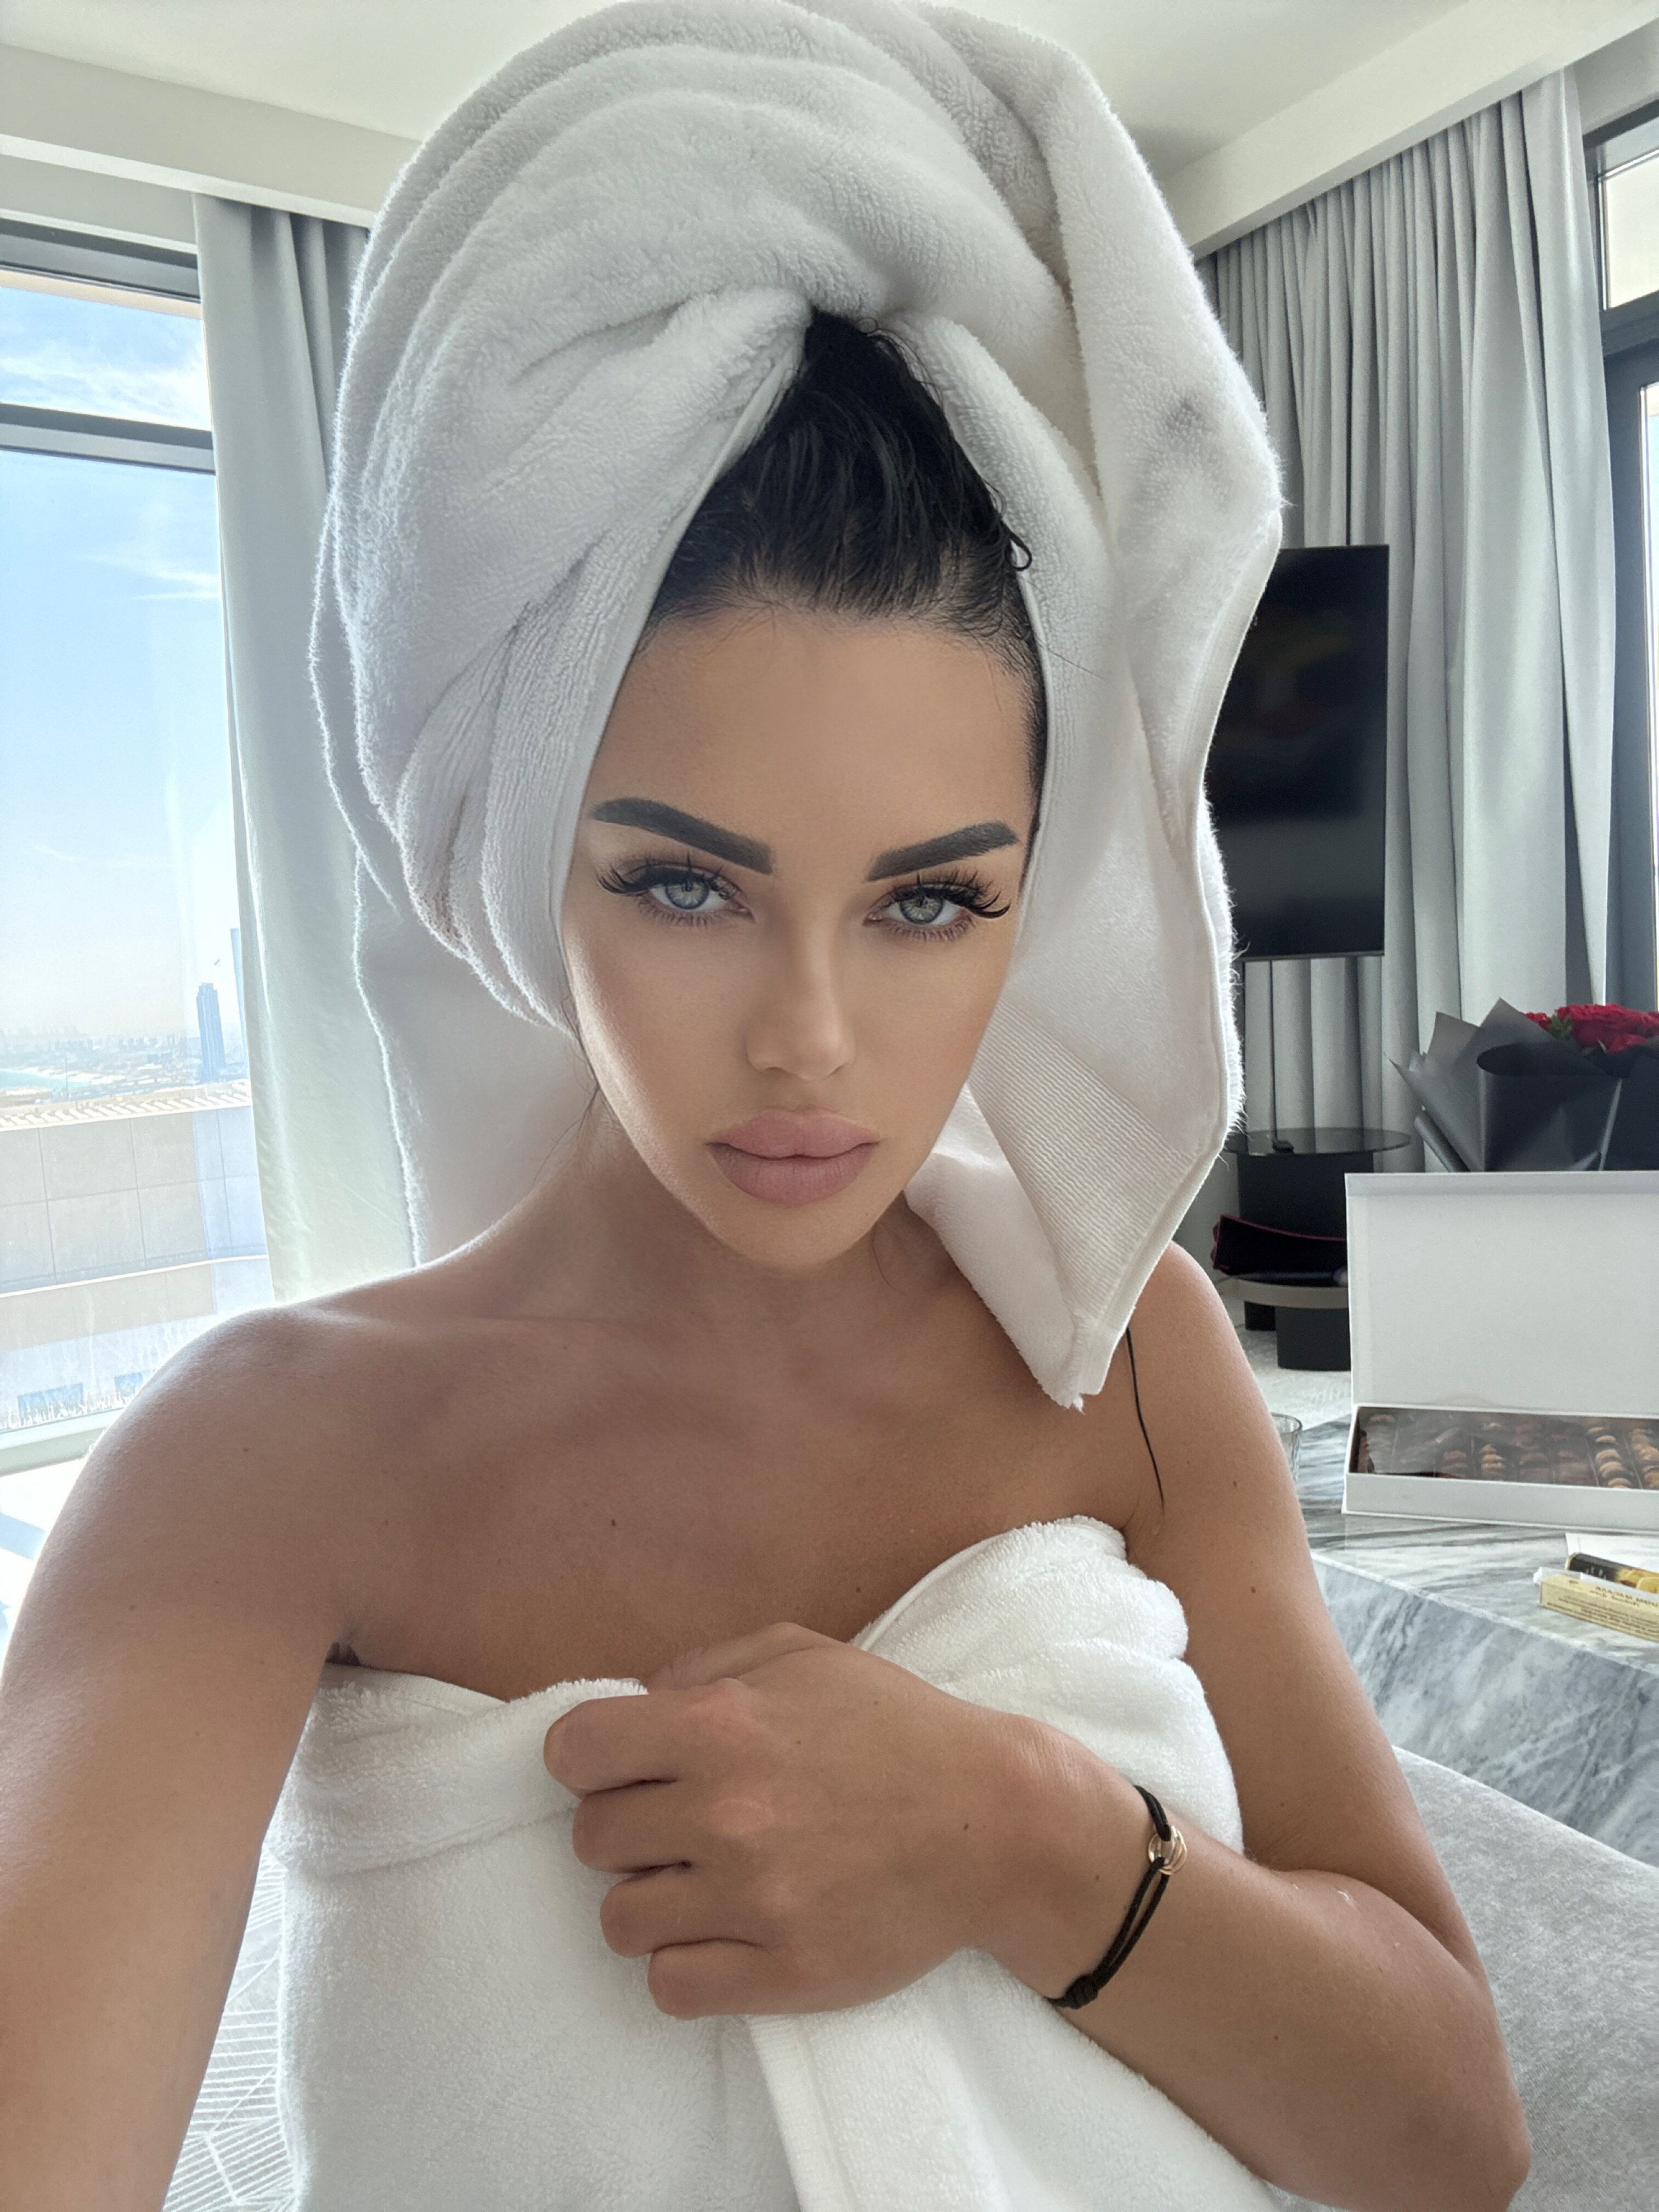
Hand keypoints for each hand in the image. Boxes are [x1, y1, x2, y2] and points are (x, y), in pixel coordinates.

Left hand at [542, 1621, 1044, 2018]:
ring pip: (620, 1922)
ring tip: (700, 1881)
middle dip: (624, 1829)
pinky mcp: (786, 1974)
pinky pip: (670, 1986)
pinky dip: (684, 1962)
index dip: (588, 1759)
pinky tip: (723, 1931)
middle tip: (678, 1823)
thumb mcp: (801, 1655)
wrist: (995, 1823)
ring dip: (650, 1900)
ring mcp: (756, 1901)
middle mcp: (727, 1813)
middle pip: (592, 1841)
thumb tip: (629, 1706)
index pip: (573, 1752)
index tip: (621, 1768)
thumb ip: (703, 1667)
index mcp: (721, 1725)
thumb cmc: (894, 1727)